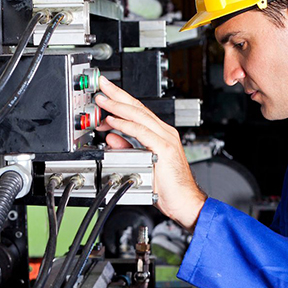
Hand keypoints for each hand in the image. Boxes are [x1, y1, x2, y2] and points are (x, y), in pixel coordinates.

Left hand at [95, 77, 206, 231]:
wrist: (185, 201)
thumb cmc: (168, 187)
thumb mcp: (141, 163)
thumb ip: (127, 148)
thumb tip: (111, 137)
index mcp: (161, 135)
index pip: (138, 112)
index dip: (121, 100)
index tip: (106, 93)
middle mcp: (165, 133)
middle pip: (138, 108)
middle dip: (118, 95)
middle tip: (102, 85)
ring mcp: (166, 140)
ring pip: (139, 116)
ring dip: (118, 106)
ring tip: (103, 99)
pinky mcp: (165, 149)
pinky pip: (142, 132)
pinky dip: (126, 125)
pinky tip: (114, 121)